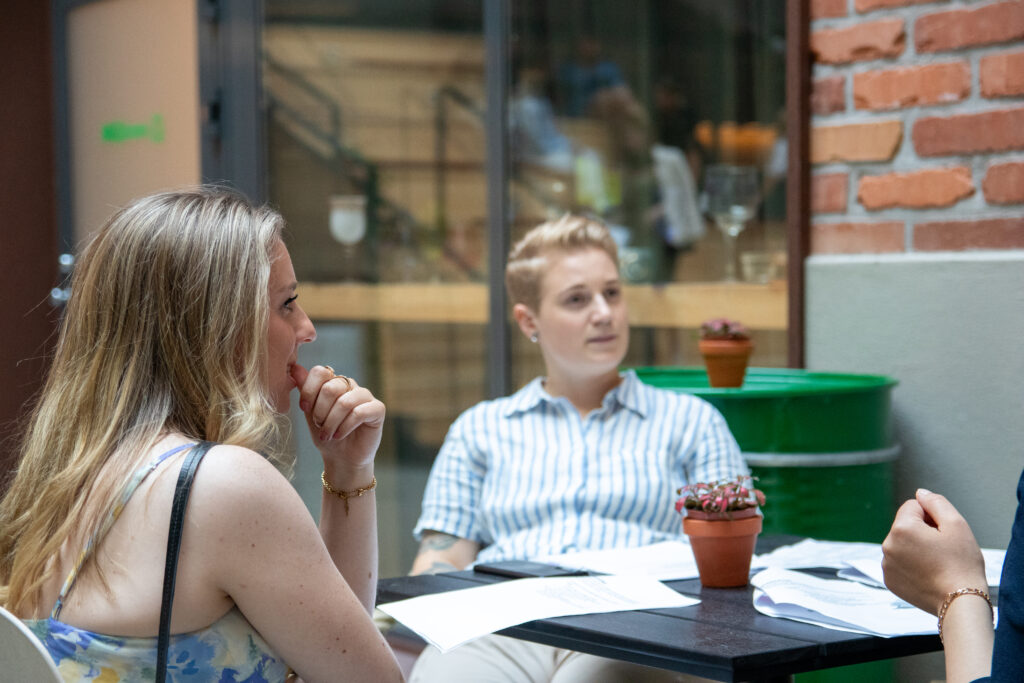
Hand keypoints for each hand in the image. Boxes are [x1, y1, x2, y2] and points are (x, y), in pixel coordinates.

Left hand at [291, 364, 384, 471]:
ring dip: (331, 422)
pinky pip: (359, 413)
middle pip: (331, 387)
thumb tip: (295, 368)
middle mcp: (350, 385)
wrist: (341, 459)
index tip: (304, 408)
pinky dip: (345, 426)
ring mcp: (365, 396)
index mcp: (333, 382)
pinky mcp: (378, 409)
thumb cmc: (326, 435)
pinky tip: (339, 435)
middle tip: (319, 426)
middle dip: (320, 411)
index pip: (320, 372)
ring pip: (344, 402)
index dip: (309, 391)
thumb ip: (305, 391)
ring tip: (327, 435)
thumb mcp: (310, 413)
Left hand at [881, 488, 986, 614]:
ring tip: (936, 563)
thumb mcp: (957, 525)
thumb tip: (920, 493)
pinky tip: (927, 574)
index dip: (932, 516)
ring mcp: (886, 565)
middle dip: (922, 531)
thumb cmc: (962, 565)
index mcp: (901, 529)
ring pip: (902, 544)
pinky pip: (899, 563)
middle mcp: (887, 545)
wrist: (960, 603)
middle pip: (905, 525)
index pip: (913, 506)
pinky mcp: (889, 581)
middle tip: (942, 549)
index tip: (943, 533)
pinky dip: (910, 565)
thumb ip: (936, 502)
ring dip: (916, 548)